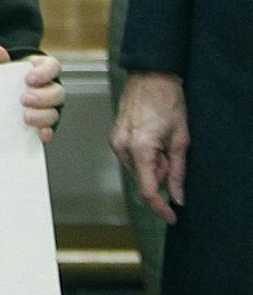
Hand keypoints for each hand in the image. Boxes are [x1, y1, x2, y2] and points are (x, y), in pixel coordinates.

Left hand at [0, 45, 65, 140]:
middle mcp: (51, 88)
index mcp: (43, 70)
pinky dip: (47, 131)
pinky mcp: (44, 124)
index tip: (29, 79)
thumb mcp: (3, 68)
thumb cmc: (6, 78)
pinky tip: (40, 134)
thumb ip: (1, 61)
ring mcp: (49, 108)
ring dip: (43, 115)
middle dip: (43, 97)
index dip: (44, 73)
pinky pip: (50, 128)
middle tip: (25, 99)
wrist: (1, 96)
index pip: (53, 67)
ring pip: (55, 111)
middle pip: (58, 92)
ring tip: (26, 117)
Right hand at [110, 70, 189, 223]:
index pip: (147, 190)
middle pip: (142, 180)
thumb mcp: (181, 141)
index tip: (172, 217)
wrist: (150, 77)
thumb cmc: (167, 103)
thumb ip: (177, 172)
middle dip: (160, 177)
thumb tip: (178, 197)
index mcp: (138, 149)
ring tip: (164, 145)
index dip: (160, 208)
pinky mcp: (114, 137)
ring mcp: (115, 142)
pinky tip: (154, 142)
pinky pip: (131, 159)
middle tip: (173, 158)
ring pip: (136, 170)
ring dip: (153, 167)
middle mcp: (121, 148)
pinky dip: (145, 158)